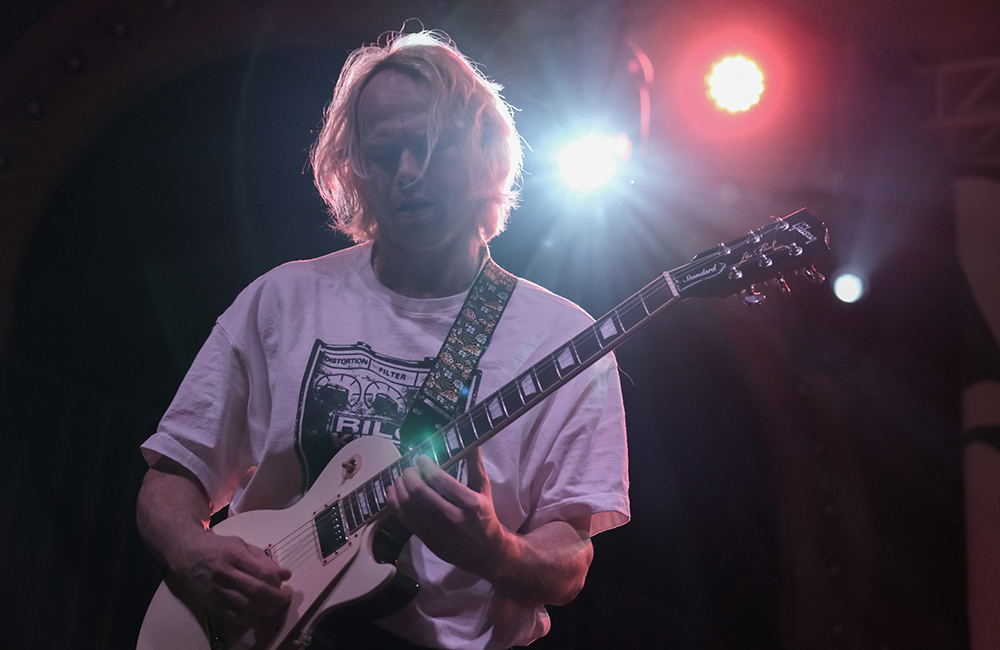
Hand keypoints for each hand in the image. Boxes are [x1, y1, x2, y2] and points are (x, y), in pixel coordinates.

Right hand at [137, 465, 291, 628]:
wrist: (188, 553)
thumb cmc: (219, 548)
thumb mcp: (242, 545)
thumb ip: (263, 559)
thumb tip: (284, 574)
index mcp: (233, 555)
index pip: (260, 571)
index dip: (276, 579)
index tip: (287, 580)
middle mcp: (224, 573)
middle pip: (255, 590)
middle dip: (274, 597)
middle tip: (285, 598)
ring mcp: (216, 590)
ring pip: (245, 606)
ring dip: (265, 610)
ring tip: (275, 608)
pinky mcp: (211, 603)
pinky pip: (233, 616)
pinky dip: (249, 620)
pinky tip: (260, 618)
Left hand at [385, 448, 505, 578]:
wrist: (486, 552)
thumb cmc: (485, 516)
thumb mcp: (484, 489)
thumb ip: (475, 463)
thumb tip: (472, 440)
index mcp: (469, 502)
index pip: (439, 479)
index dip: (425, 465)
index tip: (421, 457)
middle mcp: (453, 517)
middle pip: (420, 491)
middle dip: (409, 474)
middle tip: (410, 468)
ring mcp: (437, 530)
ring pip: (408, 504)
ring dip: (400, 486)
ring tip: (401, 478)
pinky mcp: (427, 539)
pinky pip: (404, 519)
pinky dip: (394, 503)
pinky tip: (393, 491)